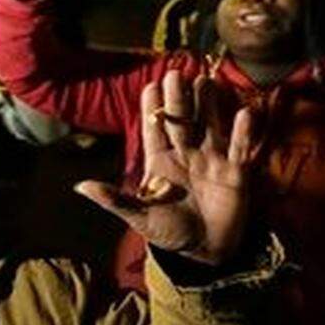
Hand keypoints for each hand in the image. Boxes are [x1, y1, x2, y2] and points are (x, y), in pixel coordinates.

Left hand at [76, 71, 259, 265]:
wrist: (205, 249)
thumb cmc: (170, 230)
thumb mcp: (140, 218)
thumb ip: (115, 200)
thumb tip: (80, 187)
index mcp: (160, 161)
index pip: (154, 130)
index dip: (152, 109)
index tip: (150, 87)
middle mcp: (185, 153)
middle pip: (181, 121)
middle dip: (177, 100)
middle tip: (174, 75)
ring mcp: (210, 159)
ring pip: (209, 125)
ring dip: (208, 105)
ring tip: (204, 80)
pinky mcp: (235, 172)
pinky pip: (239, 149)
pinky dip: (242, 133)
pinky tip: (244, 113)